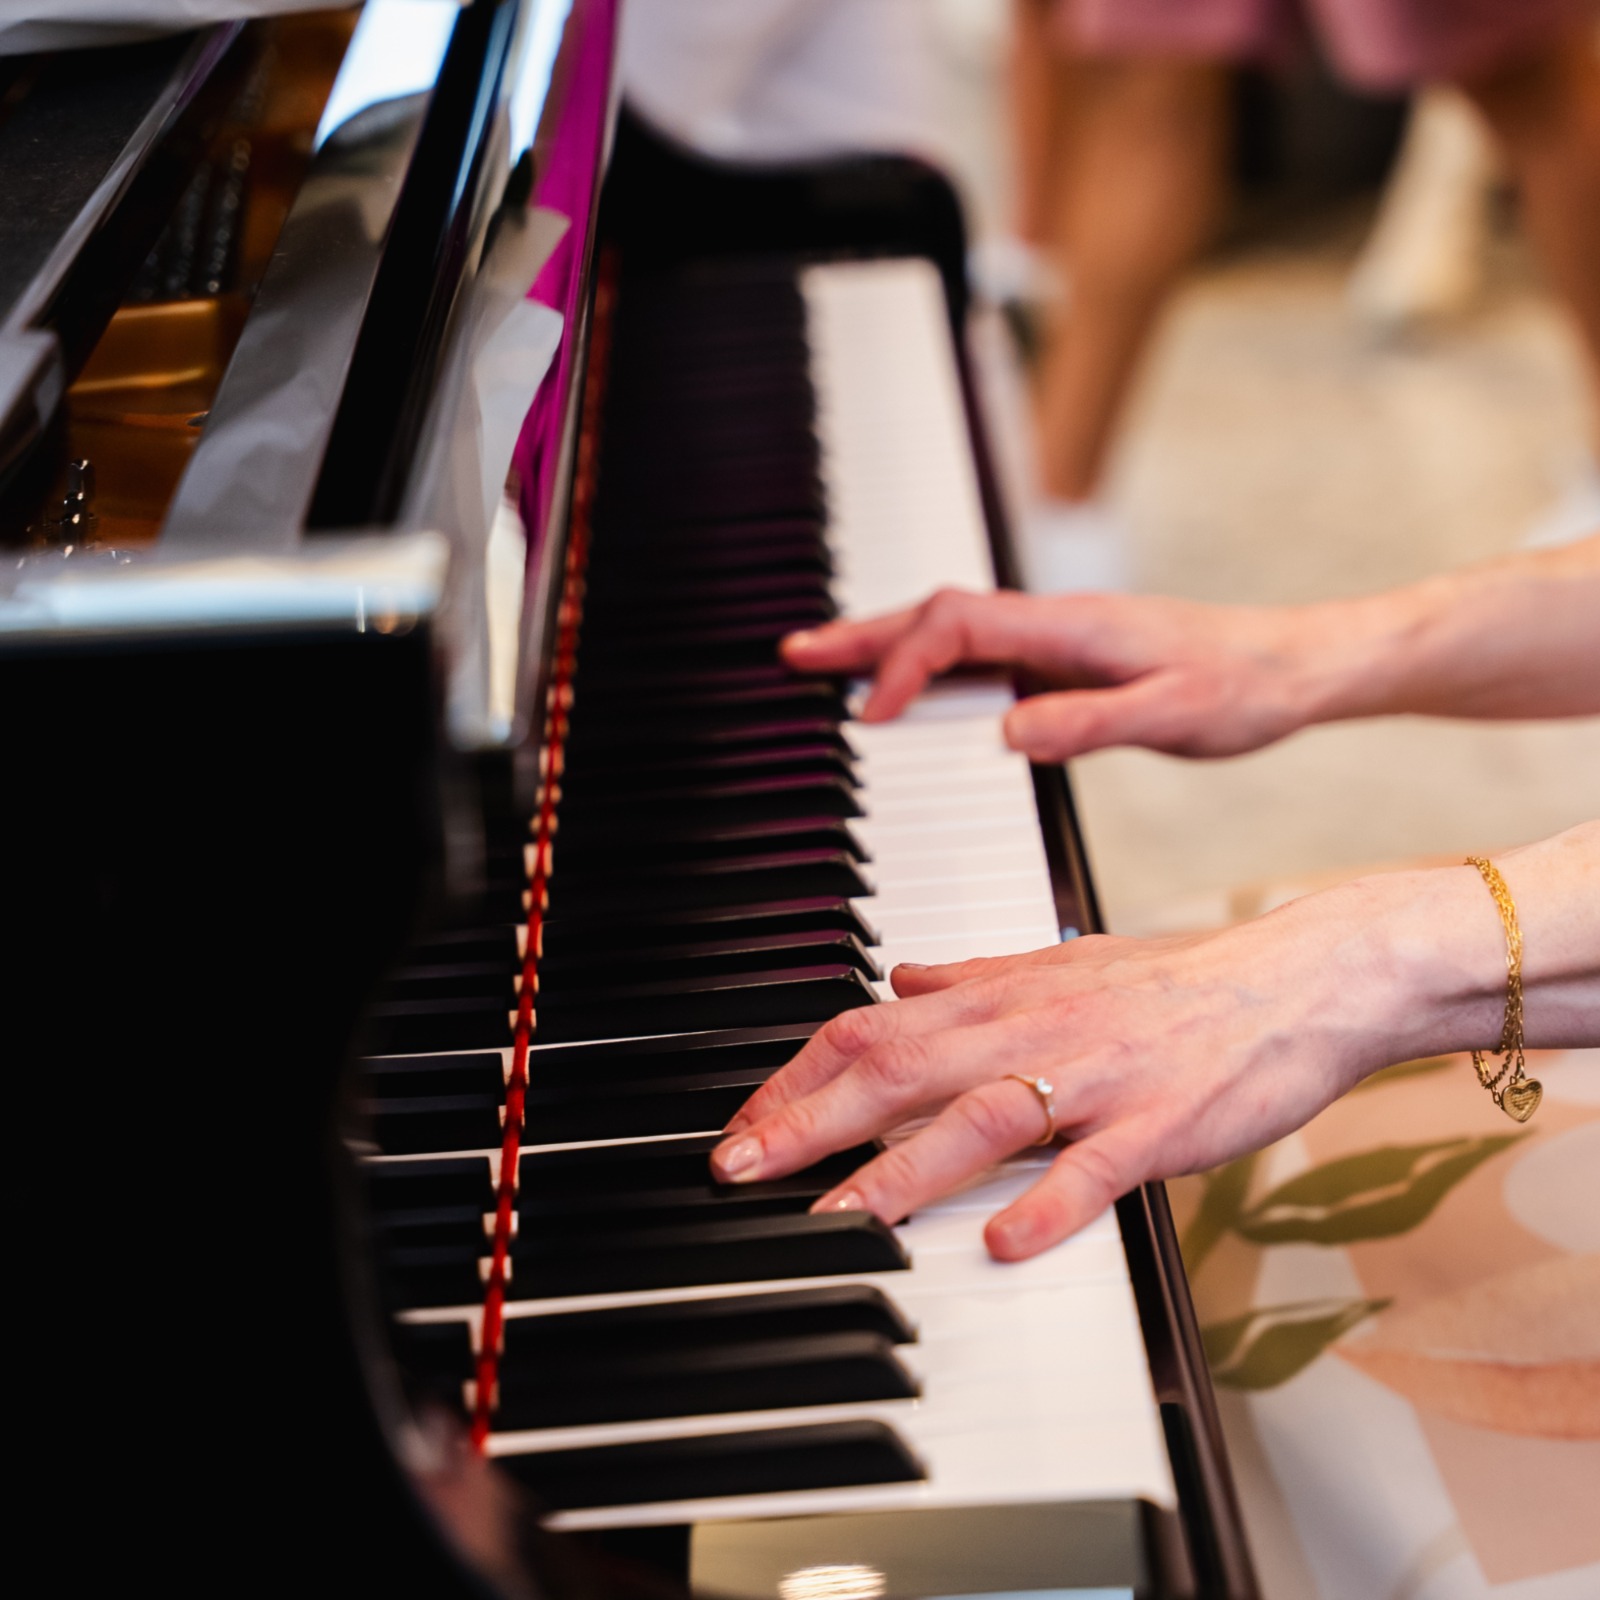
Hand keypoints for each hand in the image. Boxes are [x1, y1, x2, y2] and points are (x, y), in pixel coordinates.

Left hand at [710, 870, 1481, 1259]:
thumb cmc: (1173, 982)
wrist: (1294, 979)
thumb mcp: (1059, 965)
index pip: (872, 1029)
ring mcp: (1092, 1080)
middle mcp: (1030, 1032)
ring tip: (834, 1216)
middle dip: (810, 1121)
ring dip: (899, 1168)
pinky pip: (1092, 1169)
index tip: (743, 1122)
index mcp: (1000, 999)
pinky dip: (1044, 1204)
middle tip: (740, 1168)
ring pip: (979, 1119)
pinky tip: (998, 1241)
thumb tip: (900, 975)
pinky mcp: (1156, 1124)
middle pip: (900, 1070)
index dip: (798, 1076)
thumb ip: (973, 977)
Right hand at [782, 587, 1338, 759]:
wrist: (1294, 666)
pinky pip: (979, 651)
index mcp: (1074, 628)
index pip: (961, 627)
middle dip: (863, 633)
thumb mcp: (1175, 717)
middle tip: (796, 656)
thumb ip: (1090, 724)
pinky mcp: (1066, 658)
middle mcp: (1056, 623)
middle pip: (938, 613)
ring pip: (953, 628)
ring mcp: (1058, 638)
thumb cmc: (1243, 688)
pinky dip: (928, 662)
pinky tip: (912, 687)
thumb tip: (1007, 733)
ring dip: (888, 642)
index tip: (869, 715)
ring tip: (828, 665)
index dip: (905, 665)